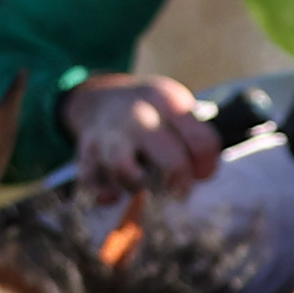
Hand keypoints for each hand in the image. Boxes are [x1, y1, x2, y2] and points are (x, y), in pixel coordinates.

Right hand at [61, 71, 219, 197]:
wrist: (100, 97)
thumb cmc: (151, 113)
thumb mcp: (177, 109)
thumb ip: (196, 139)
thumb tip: (201, 178)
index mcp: (167, 101)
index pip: (202, 142)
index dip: (207, 166)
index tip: (200, 173)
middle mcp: (137, 114)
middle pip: (171, 160)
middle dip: (180, 182)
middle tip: (179, 190)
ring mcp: (109, 133)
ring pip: (125, 171)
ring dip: (139, 186)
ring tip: (144, 184)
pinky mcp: (86, 152)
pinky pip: (92, 182)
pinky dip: (104, 194)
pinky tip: (114, 194)